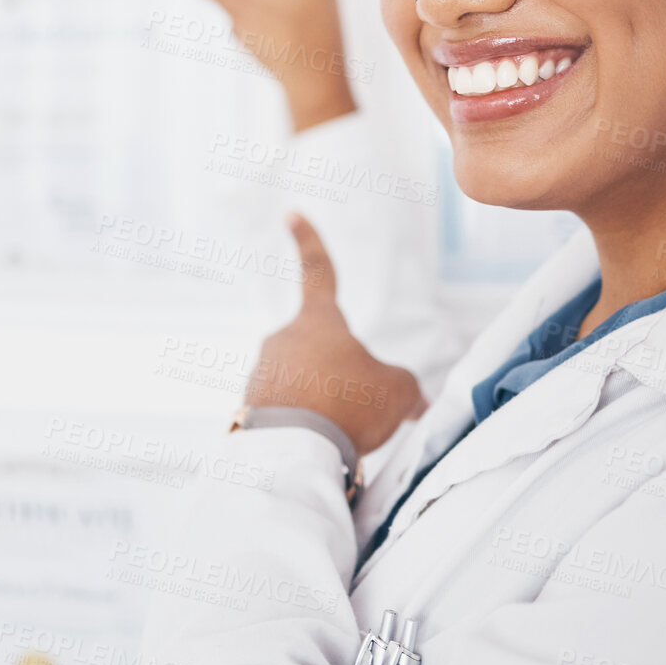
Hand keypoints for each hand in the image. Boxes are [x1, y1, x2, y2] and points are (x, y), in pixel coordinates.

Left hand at [245, 212, 427, 454]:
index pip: (319, 271)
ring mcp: (262, 372)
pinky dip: (303, 428)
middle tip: (361, 412)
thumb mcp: (397, 392)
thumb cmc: (348, 406)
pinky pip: (285, 413)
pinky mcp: (249, 408)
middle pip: (320, 351)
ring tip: (337, 436)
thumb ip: (405, 388)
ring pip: (303, 385)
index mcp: (318, 320)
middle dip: (342, 378)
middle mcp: (283, 339)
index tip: (291, 212)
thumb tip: (416, 403)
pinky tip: (316, 449)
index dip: (309, 241)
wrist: (293, 452)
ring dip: (323, 406)